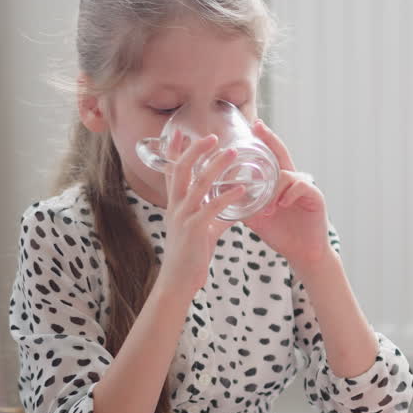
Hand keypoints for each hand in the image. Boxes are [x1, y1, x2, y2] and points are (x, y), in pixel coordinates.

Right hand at [156, 131, 246, 296]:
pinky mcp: (194, 230)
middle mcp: (176, 206)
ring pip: (198, 184)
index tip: (178, 132)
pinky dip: (227, 197)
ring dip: (216, 166)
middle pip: (182, 170)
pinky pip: (211, 208)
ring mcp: (183, 217)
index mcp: (175, 204)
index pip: (171, 171)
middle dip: (195, 150)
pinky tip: (241, 189)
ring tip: (232, 153)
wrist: (178, 281)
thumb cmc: (190, 255)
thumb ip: (217, 214)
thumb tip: (235, 205)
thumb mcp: (203, 229)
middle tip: (212, 136)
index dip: (173, 151)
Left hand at [243, 119, 332, 270]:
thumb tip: (219, 197)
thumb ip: (243, 204)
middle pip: (282, 154)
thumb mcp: (257, 217)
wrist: (303, 254)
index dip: (264, 141)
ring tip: (266, 210)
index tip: (253, 125)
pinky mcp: (316, 197)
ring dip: (272, 191)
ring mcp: (306, 187)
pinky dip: (288, 195)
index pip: (271, 158)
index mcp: (280, 183)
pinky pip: (300, 187)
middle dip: (270, 139)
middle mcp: (294, 180)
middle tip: (258, 126)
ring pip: (286, 175)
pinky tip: (281, 206)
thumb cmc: (281, 234)